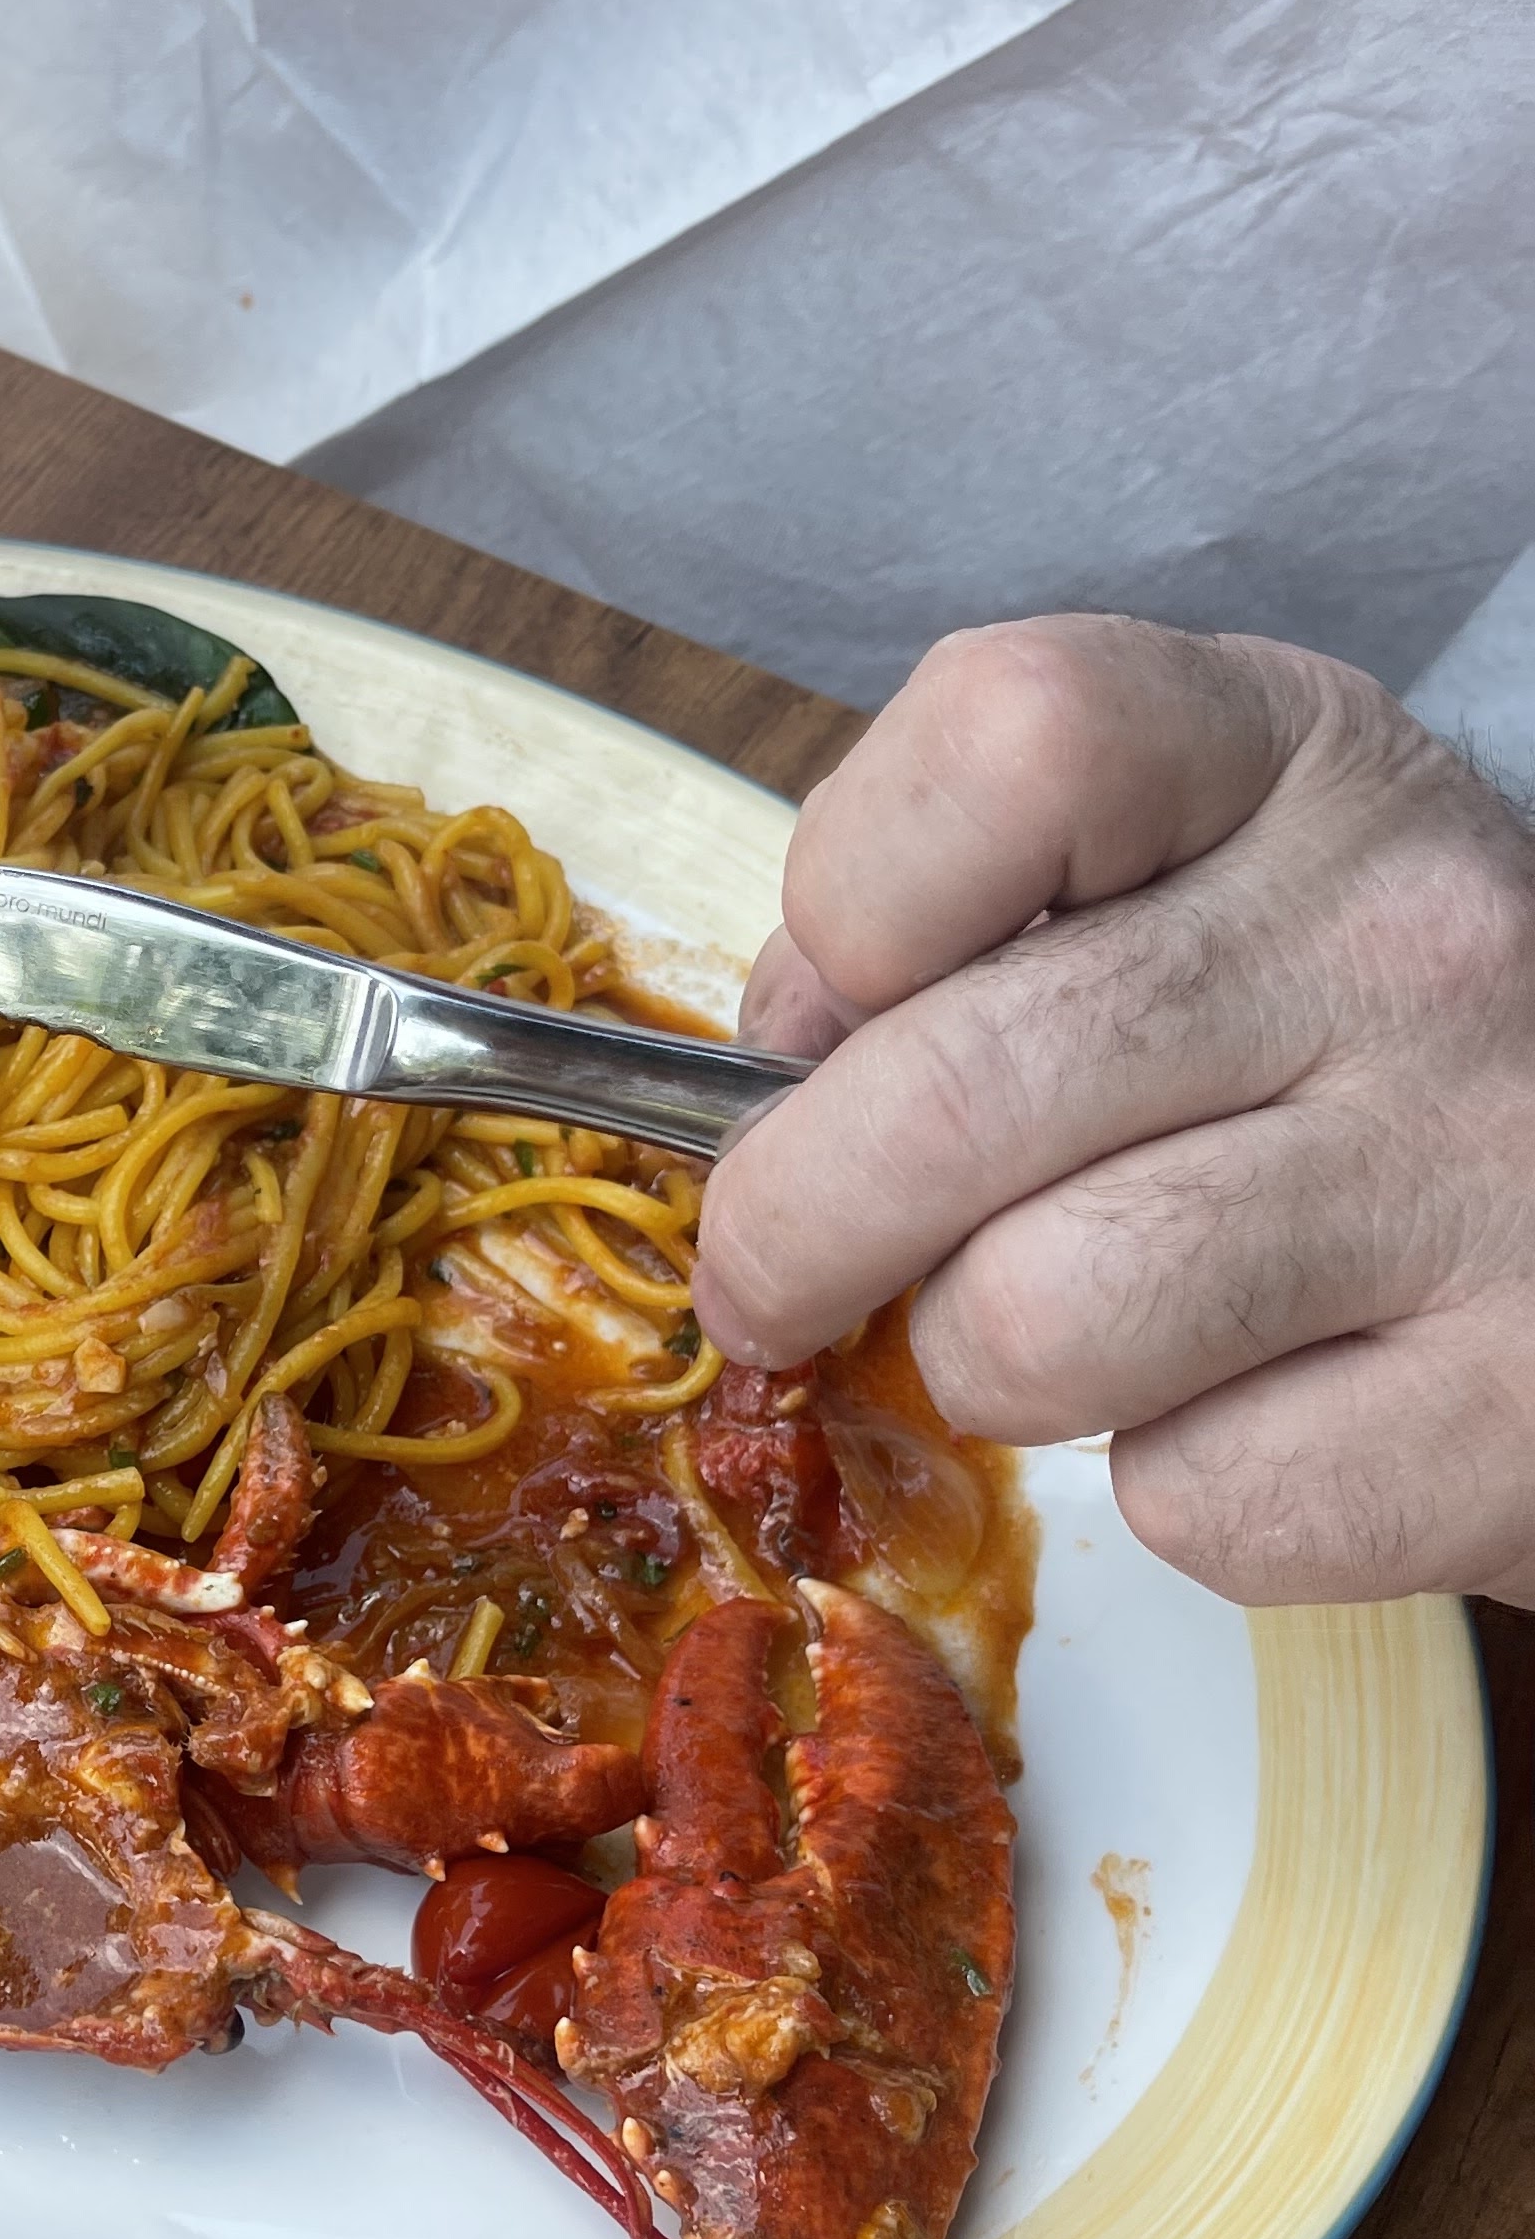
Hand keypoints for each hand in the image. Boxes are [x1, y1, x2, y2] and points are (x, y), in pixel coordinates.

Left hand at [691, 618, 1534, 1606]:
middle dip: (792, 1229)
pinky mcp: (1511, 1414)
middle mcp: (1409, 936)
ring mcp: (1480, 1171)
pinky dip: (1176, 1493)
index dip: (852, 905)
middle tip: (778, 1284)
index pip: (1012, 740)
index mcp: (1299, 758)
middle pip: (950, 1091)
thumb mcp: (1199, 886)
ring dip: (985, 1367)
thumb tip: (785, 1068)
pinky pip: (1193, 1498)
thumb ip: (972, 927)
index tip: (832, 1021)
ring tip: (1078, 1329)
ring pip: (1035, 1323)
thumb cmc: (1356, 1056)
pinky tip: (1261, 1411)